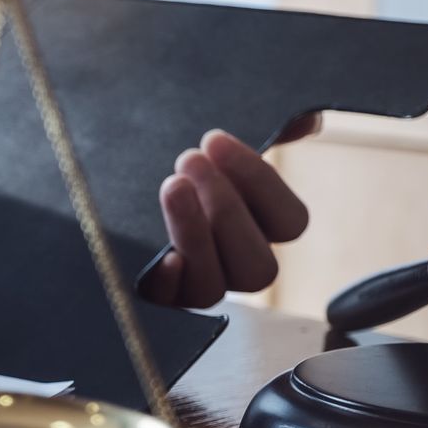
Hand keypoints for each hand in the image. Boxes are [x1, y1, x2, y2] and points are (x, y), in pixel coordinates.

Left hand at [139, 118, 316, 308]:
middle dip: (226, 208)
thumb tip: (307, 121)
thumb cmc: (185, 165)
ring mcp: (201, 285)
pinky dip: (170, 284)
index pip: (290, 222)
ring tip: (172, 187)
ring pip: (214, 287)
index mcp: (266, 230)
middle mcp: (238, 266)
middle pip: (259, 266)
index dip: (259, 181)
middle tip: (189, 160)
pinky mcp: (162, 298)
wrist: (119, 186)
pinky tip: (163, 258)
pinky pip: (173, 306)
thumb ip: (271, 131)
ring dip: (195, 235)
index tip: (215, 140)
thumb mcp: (222, 148)